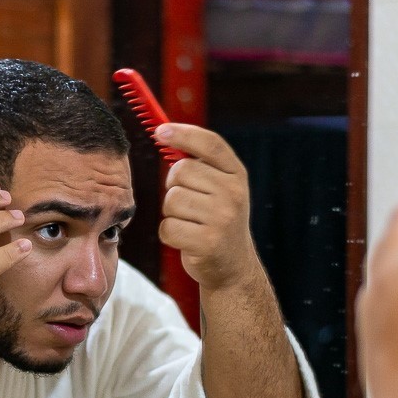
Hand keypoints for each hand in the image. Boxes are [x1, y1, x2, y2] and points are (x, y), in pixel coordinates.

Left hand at [154, 124, 262, 290]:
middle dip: (174, 186)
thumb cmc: (217, 220)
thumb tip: (165, 132)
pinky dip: (169, 234)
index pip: (210, 144)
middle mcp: (233, 194)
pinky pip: (168, 227)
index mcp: (237, 175)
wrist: (233, 266)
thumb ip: (200, 163)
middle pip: (181, 171)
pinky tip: (186, 239)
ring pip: (171, 200)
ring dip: (172, 213)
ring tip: (190, 222)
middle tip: (188, 202)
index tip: (160, 131)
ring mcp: (221, 219)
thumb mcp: (220, 188)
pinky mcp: (206, 243)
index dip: (183, 134)